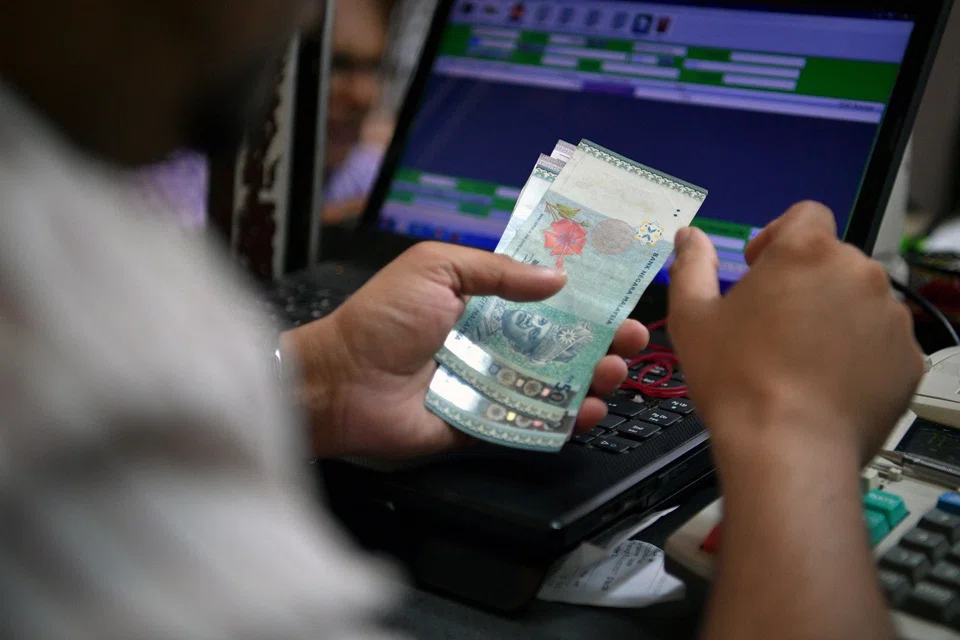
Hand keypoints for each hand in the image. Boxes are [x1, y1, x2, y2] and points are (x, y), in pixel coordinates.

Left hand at [284, 242, 648, 458]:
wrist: (341, 382)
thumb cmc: (382, 318)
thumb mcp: (437, 269)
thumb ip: (496, 271)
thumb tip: (556, 277)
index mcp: (482, 304)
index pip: (544, 300)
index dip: (583, 299)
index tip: (618, 296)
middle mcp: (491, 344)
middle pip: (561, 345)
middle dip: (601, 342)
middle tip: (631, 340)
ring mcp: (490, 386)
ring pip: (555, 386)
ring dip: (592, 380)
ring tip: (614, 374)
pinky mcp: (485, 426)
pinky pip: (532, 425)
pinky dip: (565, 422)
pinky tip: (590, 412)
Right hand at [668, 201, 923, 468]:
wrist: (788, 449)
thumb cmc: (737, 381)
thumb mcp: (693, 318)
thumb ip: (691, 266)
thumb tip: (690, 237)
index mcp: (805, 252)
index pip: (806, 214)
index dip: (779, 237)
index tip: (761, 270)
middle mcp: (857, 272)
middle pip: (832, 259)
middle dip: (805, 281)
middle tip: (772, 324)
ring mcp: (890, 316)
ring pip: (858, 300)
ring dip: (833, 316)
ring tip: (798, 358)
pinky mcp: (907, 358)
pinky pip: (881, 342)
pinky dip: (858, 353)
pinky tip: (824, 381)